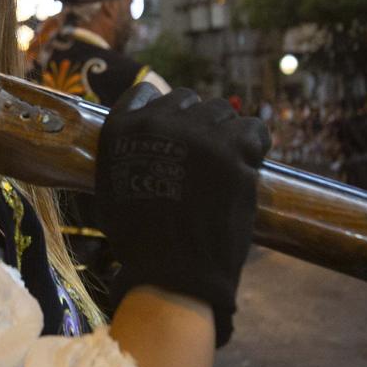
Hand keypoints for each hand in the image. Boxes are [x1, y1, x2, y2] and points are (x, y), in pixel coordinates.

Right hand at [95, 84, 269, 346]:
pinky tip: (246, 163)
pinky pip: (253, 128)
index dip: (163, 111)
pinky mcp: (234, 152)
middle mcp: (160, 123)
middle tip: (201, 155)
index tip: (172, 130)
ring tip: (223, 164)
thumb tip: (149, 138)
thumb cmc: (140, 241)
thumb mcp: (113, 187)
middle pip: (189, 100)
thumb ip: (129, 152)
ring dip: (224, 133)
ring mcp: (199, 135)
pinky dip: (252, 143)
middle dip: (195, 123)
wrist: (173, 274)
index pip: (146, 93)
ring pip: (221, 111)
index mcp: (123, 130)